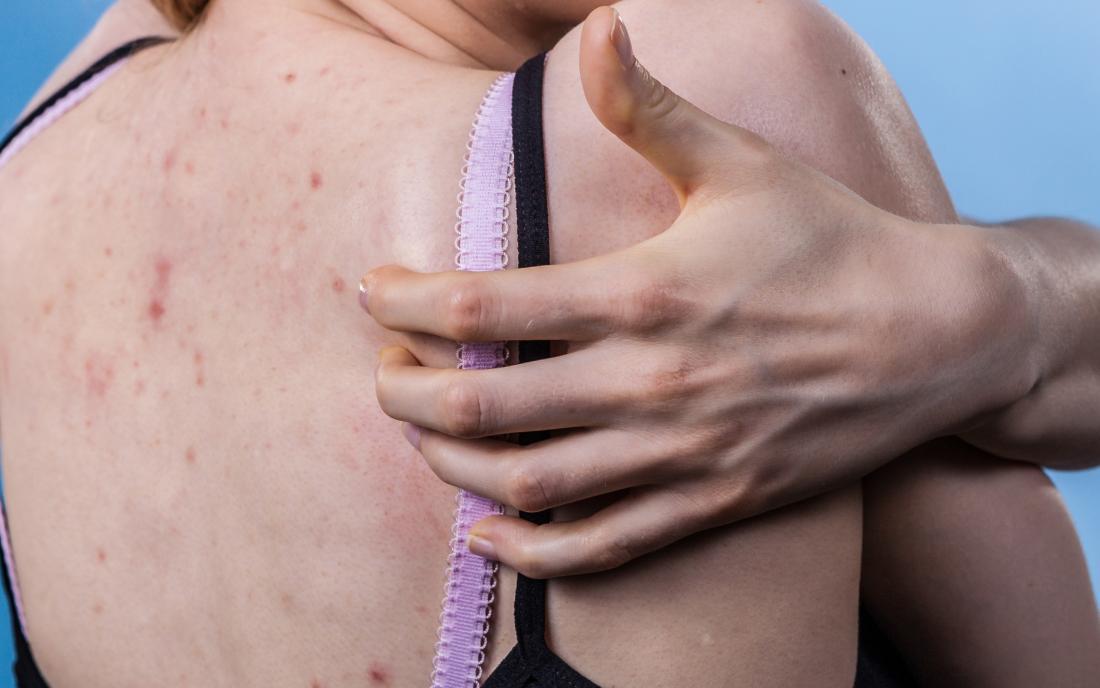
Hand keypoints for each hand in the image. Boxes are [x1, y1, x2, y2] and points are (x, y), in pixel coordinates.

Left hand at [360, 8, 1028, 576]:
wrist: (934, 336)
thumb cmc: (829, 241)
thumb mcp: (738, 163)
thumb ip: (649, 107)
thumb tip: (596, 25)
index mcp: (643, 292)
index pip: (481, 308)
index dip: (406, 303)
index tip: (374, 292)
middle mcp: (652, 381)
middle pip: (484, 406)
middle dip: (406, 395)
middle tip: (383, 375)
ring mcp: (682, 451)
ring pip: (530, 482)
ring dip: (452, 467)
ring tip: (422, 440)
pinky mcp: (713, 501)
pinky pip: (603, 546)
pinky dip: (533, 552)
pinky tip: (489, 534)